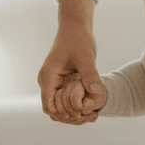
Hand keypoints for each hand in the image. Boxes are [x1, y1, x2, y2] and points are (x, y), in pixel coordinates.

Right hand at [38, 0, 103, 123]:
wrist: (75, 28)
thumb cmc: (78, 39)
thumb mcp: (86, 57)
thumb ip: (90, 75)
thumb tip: (97, 93)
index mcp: (48, 77)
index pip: (49, 106)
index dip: (65, 113)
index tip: (83, 111)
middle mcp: (48, 83)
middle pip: (54, 111)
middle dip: (72, 116)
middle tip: (92, 115)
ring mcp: (54, 84)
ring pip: (60, 109)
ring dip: (75, 113)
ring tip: (94, 113)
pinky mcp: (61, 84)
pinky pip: (66, 101)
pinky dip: (77, 107)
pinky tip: (93, 107)